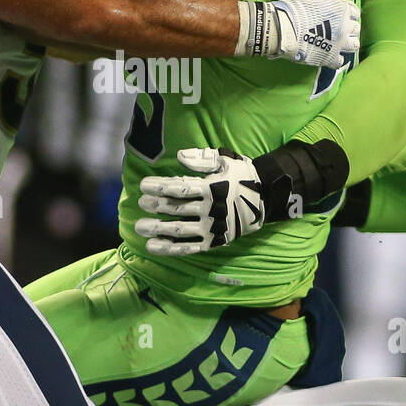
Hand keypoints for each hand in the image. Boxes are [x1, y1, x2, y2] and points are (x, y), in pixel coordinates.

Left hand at [135, 148, 265, 254]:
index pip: (180, 188)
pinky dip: (170, 248)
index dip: (159, 187)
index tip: (142, 185)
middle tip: (141, 204)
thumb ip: (202, 158)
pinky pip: (189, 247)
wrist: (265, 199)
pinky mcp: (214, 242)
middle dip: (156, 206)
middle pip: (177, 208)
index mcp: (212, 188)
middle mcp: (211, 209)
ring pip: (180, 230)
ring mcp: (212, 228)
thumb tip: (180, 156)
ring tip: (140, 227)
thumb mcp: (226, 160)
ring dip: (158, 229)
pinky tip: (153, 246)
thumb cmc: (240, 176)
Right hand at [240, 0, 360, 67]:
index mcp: (342, 10)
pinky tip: (329, 54)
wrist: (284, 28)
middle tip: (339, 29)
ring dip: (348, 43)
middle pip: (356, 29)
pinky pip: (340, 60)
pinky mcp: (330, 57)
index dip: (349, 13)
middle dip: (350, 28)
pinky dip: (336, 58)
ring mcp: (339, 44)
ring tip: (339, 42)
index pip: (355, 12)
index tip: (341, 15)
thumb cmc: (297, 7)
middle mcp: (345, 27)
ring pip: (354, 45)